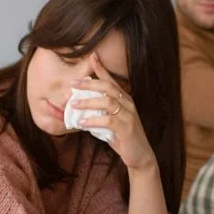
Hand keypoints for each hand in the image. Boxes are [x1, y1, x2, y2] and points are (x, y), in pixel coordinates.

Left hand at [72, 53, 155, 172]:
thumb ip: (99, 113)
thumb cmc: (124, 138)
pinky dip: (93, 120)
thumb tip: (80, 108)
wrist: (140, 156)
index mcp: (125, 100)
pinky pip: (108, 120)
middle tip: (72, 83)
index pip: (112, 81)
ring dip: (88, 102)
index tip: (92, 56)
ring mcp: (129, 116)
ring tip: (73, 105)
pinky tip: (82, 122)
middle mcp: (128, 104)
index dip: (102, 68)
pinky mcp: (126, 129)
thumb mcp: (111, 122)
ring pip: (107, 102)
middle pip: (108, 87)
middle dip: (89, 83)